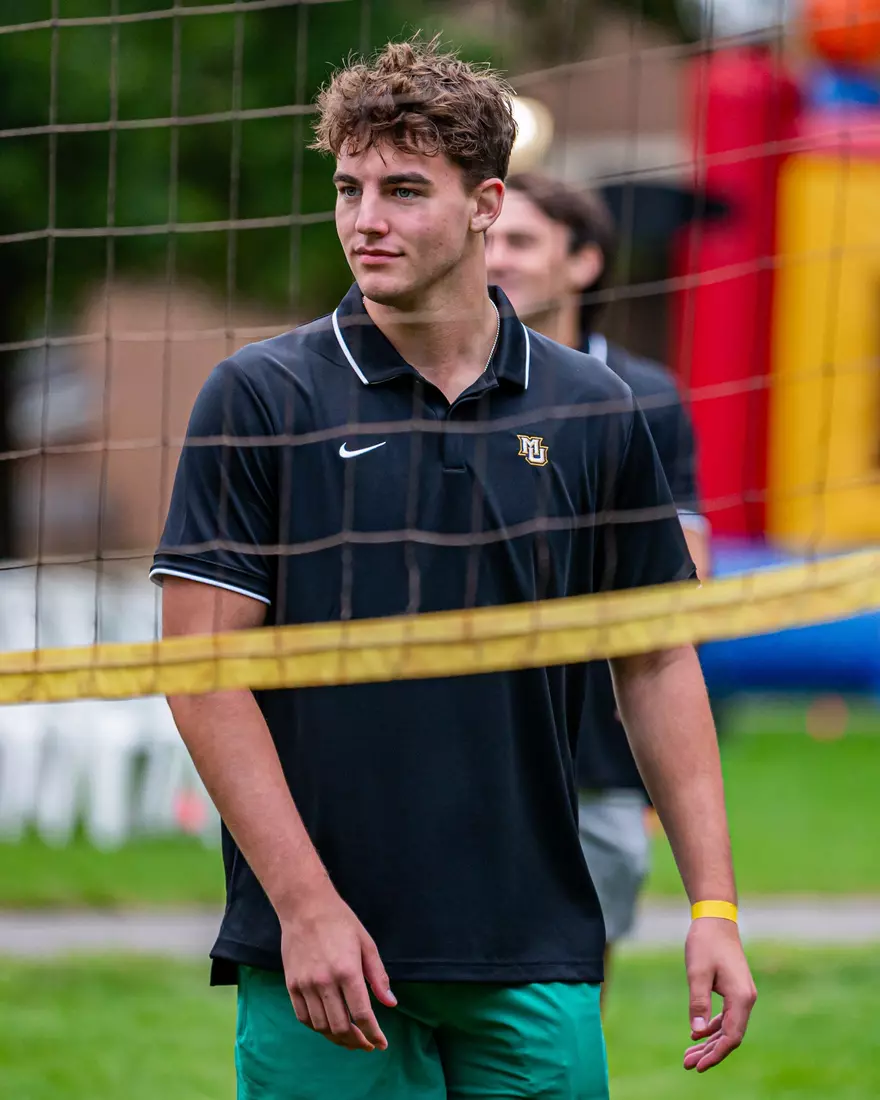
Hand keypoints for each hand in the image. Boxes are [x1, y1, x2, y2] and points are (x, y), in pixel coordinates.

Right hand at [280, 884, 396, 1052]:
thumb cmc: (341, 922)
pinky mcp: (292, 985)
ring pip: (322, 1026)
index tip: (381, 1044)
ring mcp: (306, 985)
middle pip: (341, 1026)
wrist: (305, 906)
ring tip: (349, 1038)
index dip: (373, 1034)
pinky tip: (328, 1027)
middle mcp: (325, 982)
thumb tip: (390, 1003)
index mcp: (348, 971)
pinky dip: (317, 1028)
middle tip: (366, 1044)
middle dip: (356, 1041)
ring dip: (337, 1038)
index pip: (362, 1014)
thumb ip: (378, 976)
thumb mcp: (367, 944)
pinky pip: (303, 1017)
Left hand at [683, 916, 756, 1071]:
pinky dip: (712, 1027)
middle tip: (687, 1064)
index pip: (731, 1036)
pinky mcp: (735, 990)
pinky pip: (726, 1016)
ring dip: (710, 1042)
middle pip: (730, 1035)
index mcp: (741, 997)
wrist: (716, 919)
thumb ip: (698, 1002)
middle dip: (710, 1052)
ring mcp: (742, 995)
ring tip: (689, 1054)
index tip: (698, 1066)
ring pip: (728, 1027)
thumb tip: (696, 1032)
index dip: (716, 1054)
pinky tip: (697, 1034)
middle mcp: (746, 999)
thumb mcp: (697, 972)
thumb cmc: (705, 943)